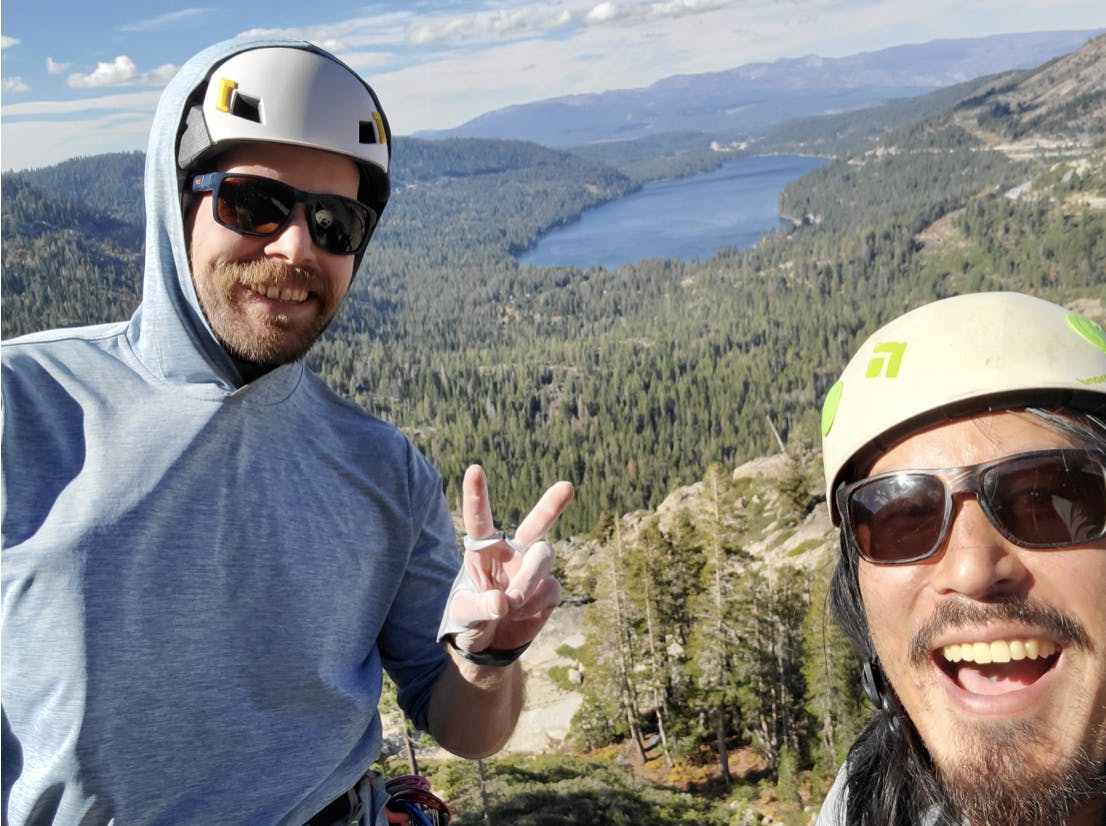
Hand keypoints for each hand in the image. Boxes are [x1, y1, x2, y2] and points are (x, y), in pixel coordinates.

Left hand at [447, 465, 573, 653]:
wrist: (491, 643)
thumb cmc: (471, 618)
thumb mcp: (463, 614)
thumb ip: (479, 606)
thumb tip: (503, 602)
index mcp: (483, 548)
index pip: (480, 519)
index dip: (476, 495)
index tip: (474, 469)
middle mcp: (512, 551)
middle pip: (536, 524)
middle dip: (551, 505)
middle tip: (567, 486)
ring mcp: (533, 568)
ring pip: (544, 557)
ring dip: (528, 580)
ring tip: (511, 603)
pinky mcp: (549, 589)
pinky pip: (548, 589)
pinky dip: (532, 604)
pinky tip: (518, 615)